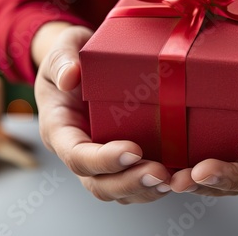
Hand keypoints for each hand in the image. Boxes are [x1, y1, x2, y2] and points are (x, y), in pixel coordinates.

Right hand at [33, 23, 171, 203]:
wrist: (84, 60)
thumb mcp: (65, 46)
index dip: (103, 160)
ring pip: (118, 191)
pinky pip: (134, 183)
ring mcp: (100, 159)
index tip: (133, 150)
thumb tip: (69, 77)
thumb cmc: (74, 53)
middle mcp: (78, 151)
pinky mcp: (121, 159)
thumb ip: (63, 58)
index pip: (76, 155)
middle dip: (129, 183)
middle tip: (160, 174)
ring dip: (145, 191)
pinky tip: (177, 179)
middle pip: (97, 183)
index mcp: (60, 129)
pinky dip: (153, 187)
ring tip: (172, 181)